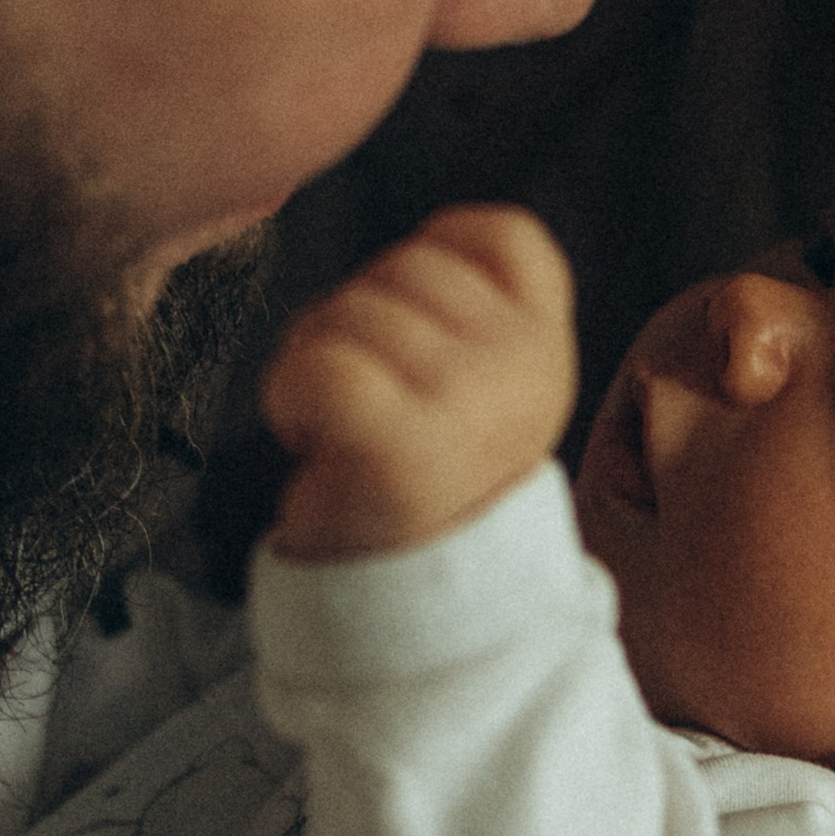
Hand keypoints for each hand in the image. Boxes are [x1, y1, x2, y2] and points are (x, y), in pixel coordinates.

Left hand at [261, 208, 578, 565]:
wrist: (417, 601)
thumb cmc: (426, 475)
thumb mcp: (483, 383)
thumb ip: (470, 308)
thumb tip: (427, 238)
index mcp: (545, 346)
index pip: (505, 235)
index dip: (439, 247)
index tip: (415, 322)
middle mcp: (522, 365)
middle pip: (402, 264)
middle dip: (358, 319)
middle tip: (370, 400)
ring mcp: (466, 400)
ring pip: (347, 311)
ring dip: (315, 362)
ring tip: (345, 429)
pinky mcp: (399, 443)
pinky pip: (316, 363)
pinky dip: (289, 395)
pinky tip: (313, 440)